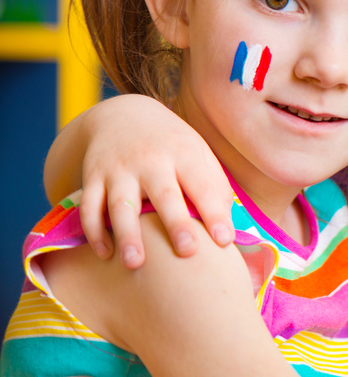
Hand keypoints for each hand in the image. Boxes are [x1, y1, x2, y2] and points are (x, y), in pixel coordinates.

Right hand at [45, 94, 233, 267]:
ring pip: (121, 204)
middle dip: (176, 223)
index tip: (224, 240)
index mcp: (184, 154)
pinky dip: (94, 231)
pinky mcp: (93, 177)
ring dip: (127, 235)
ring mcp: (120, 169)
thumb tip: (227, 224)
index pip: (203, 186)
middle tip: (187, 252)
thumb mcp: (198, 153)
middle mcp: (152, 161)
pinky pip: (90, 206)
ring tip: (135, 264)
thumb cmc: (172, 144)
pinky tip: (105, 254)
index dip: (214, 213)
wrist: (122, 112)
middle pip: (164, 194)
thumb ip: (215, 185)